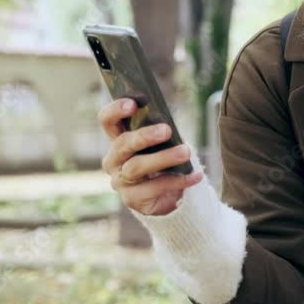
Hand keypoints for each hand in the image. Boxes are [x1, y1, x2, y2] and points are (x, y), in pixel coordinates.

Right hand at [98, 97, 204, 215]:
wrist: (166, 196)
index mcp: (118, 139)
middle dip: (144, 136)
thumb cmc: (162, 162)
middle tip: (166, 130)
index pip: (108, 121)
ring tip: (186, 152)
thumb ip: (160, 133)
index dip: (116, 110)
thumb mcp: (161, 145)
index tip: (133, 104)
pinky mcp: (132, 199)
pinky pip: (154, 188)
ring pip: (137, 167)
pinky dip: (178, 180)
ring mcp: (120, 181)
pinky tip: (195, 175)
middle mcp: (114, 160)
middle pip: (123, 144)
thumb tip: (169, 125)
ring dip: (163, 158)